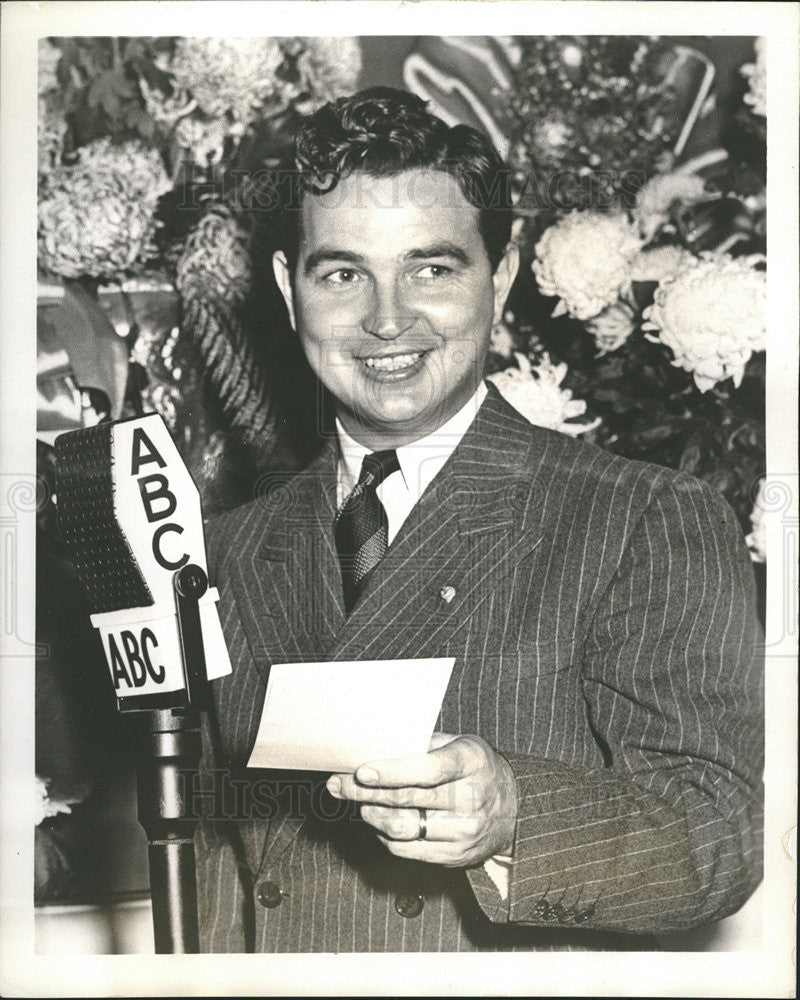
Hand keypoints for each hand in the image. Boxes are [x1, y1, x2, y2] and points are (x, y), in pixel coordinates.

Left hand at [326, 733, 516, 866]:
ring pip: (401, 828)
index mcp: (471, 762)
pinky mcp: (455, 856)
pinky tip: (379, 821)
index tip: (362, 770)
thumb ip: (424, 745)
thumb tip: (375, 744)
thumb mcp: (459, 744)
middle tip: (338, 784)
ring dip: (371, 815)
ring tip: (359, 802)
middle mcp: (470, 798)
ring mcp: (464, 831)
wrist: (513, 809)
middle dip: (364, 792)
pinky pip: (406, 849)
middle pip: (407, 800)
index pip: (429, 770)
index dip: (393, 771)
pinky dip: (385, 835)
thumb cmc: (475, 768)